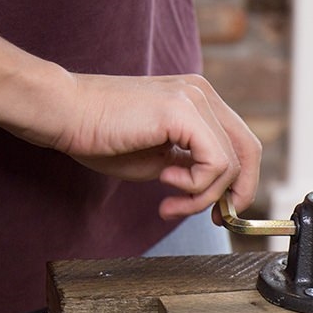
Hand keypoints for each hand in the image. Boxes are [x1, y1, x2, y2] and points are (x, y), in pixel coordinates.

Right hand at [51, 73, 261, 221]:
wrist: (63, 114)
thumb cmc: (100, 136)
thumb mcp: (159, 159)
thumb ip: (191, 169)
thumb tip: (219, 194)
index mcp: (199, 101)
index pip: (241, 144)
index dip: (240, 183)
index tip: (219, 211)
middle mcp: (203, 95)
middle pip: (249, 151)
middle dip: (236, 194)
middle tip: (214, 218)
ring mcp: (195, 99)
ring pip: (231, 164)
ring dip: (203, 196)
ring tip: (170, 202)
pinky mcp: (183, 111)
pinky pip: (215, 163)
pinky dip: (196, 186)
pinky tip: (165, 183)